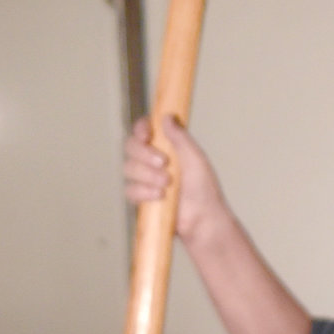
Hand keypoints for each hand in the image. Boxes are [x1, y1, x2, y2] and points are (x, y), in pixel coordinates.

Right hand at [125, 115, 225, 240]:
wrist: (202, 217)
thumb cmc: (204, 188)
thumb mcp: (195, 157)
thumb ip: (180, 137)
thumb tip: (167, 116)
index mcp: (165, 145)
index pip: (144, 129)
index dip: (141, 129)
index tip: (147, 135)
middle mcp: (152, 159)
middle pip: (130, 146)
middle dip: (145, 154)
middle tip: (164, 163)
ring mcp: (145, 178)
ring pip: (129, 168)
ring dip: (147, 175)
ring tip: (167, 184)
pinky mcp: (141, 196)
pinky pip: (130, 190)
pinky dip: (143, 192)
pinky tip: (160, 196)